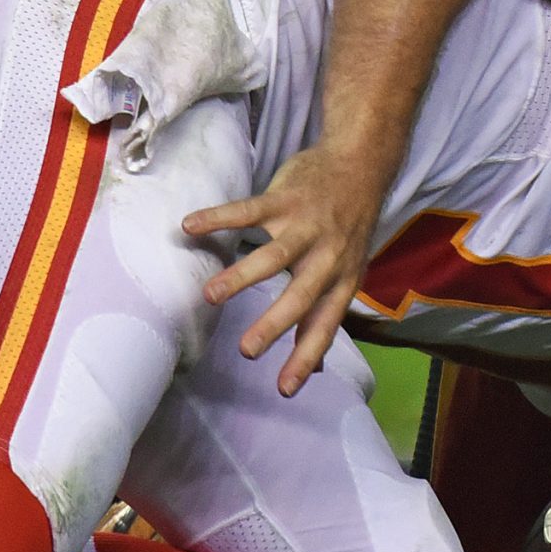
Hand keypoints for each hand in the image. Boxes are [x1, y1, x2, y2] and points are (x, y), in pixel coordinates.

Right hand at [184, 137, 381, 396]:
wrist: (360, 162)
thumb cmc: (346, 228)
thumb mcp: (347, 272)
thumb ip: (323, 317)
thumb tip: (315, 371)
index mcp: (341, 279)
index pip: (325, 324)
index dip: (307, 356)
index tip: (284, 389)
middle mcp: (327, 255)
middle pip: (301, 293)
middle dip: (275, 322)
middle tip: (246, 350)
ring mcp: (305, 225)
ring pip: (274, 254)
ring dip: (241, 275)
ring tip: (209, 296)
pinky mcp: (285, 197)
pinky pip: (248, 209)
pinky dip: (218, 217)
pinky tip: (190, 225)